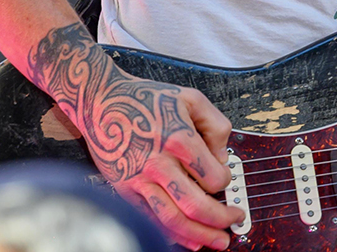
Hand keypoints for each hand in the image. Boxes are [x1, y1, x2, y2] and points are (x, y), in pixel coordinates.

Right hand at [86, 77, 241, 248]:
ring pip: (173, 220)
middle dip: (221, 220)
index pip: (214, 177)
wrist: (101, 101)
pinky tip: (188, 240)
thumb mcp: (191, 98)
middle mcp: (158, 163)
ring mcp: (139, 180)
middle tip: (235, 220)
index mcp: (178, 139)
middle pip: (196, 206)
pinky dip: (172, 235)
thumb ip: (216, 126)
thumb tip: (222, 157)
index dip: (227, 182)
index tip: (225, 179)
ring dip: (200, 235)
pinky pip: (151, 220)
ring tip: (218, 241)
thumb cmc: (145, 99)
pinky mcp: (125, 190)